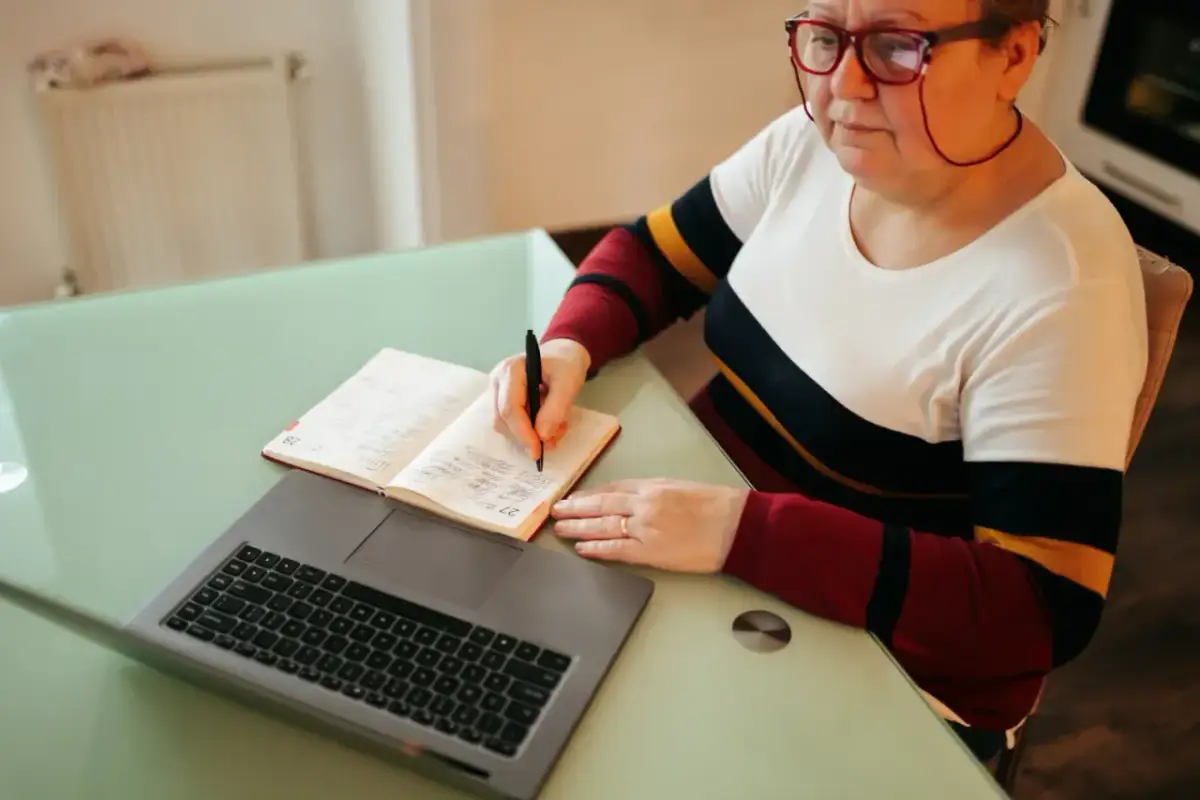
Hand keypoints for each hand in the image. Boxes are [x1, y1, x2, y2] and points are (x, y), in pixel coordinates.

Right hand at [490, 337, 590, 459]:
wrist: (563, 355)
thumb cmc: (565, 364)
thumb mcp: (568, 382)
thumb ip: (556, 409)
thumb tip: (542, 436)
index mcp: (510, 371)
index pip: (509, 409)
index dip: (522, 433)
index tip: (538, 451)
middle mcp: (498, 381)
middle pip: (503, 420)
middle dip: (527, 436)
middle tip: (555, 438)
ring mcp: (498, 392)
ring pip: (506, 426)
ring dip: (531, 434)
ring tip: (557, 427)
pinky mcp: (503, 401)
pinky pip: (512, 424)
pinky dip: (531, 430)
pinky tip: (548, 423)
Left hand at [551, 478, 749, 571]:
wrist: (736, 526)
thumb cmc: (717, 506)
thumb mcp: (681, 487)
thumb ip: (654, 492)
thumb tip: (632, 499)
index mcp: (653, 486)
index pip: (612, 487)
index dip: (590, 493)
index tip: (575, 496)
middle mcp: (644, 504)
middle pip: (601, 505)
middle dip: (575, 508)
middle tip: (556, 510)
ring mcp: (645, 528)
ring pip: (602, 526)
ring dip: (578, 527)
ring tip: (560, 528)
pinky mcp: (652, 552)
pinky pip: (617, 550)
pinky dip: (597, 549)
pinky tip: (582, 549)